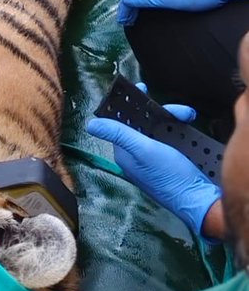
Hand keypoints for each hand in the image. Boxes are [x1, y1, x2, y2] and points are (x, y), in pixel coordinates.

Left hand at [87, 111, 220, 236]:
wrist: (202, 201)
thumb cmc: (170, 176)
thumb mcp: (143, 150)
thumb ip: (119, 134)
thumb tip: (90, 124)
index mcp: (125, 152)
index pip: (122, 121)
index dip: (130, 104)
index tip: (142, 89)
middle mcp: (137, 154)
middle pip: (143, 122)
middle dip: (159, 111)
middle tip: (175, 108)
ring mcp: (155, 158)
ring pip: (160, 127)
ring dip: (173, 118)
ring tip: (188, 115)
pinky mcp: (172, 161)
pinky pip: (173, 137)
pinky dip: (181, 129)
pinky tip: (190, 125)